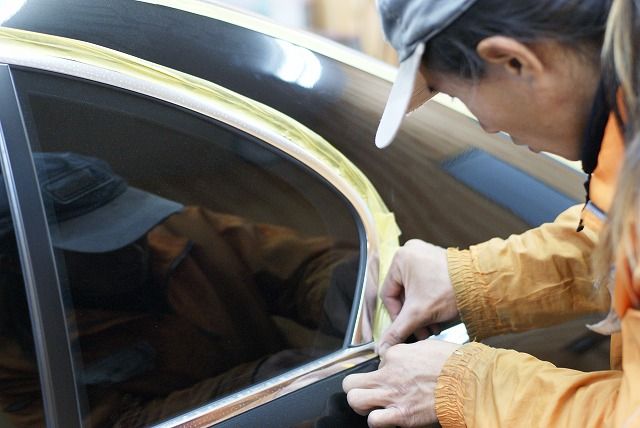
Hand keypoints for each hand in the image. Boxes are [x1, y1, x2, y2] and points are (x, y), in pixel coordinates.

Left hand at [343, 339, 460, 426]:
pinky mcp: (402, 415)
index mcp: (394, 355)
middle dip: (355, 387)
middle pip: (351, 382)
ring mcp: (392, 395)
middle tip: (365, 391)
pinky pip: (374, 421)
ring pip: (355, 400)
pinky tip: (385, 417)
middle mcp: (388, 374)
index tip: (391, 373)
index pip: (376, 361)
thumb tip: (401, 357)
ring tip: (371, 405)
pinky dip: (376, 421)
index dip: (382, 368)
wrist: (467, 381)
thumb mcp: (425, 346)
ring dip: (361, 404)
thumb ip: (407, 352)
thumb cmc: (452, 363)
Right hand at [378, 240, 457, 354]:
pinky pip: (426, 283)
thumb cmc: (451, 290)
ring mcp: (425, 254)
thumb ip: (398, 330)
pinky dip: (429, 300)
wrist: (482, 285)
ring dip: (421, 311)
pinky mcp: (437, 260)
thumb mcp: (418, 313)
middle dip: (413, 316)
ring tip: (433, 326)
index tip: (407, 328)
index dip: (397, 316)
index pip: (389, 294)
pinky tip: (438, 314)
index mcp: (400, 258)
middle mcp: (411, 252)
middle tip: (422, 331)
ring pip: (415, 291)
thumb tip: (382, 346)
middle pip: (403, 293)